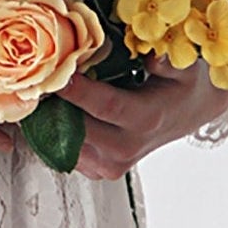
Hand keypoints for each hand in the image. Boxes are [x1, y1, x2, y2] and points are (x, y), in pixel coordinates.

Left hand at [56, 53, 227, 179]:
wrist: (188, 111)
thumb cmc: (182, 84)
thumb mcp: (183, 66)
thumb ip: (167, 61)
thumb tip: (152, 57)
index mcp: (147, 120)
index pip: (106, 106)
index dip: (78, 90)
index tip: (58, 71)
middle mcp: (128, 148)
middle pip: (78, 128)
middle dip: (54, 104)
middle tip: (39, 76)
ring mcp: (112, 164)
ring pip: (66, 143)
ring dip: (51, 118)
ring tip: (44, 89)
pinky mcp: (101, 170)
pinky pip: (66, 152)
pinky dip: (55, 131)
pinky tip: (55, 107)